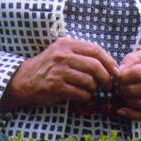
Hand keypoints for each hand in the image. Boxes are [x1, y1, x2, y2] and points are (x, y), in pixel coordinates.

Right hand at [1, 37, 119, 110]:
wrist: (24, 80)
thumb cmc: (49, 66)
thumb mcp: (62, 51)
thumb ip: (81, 53)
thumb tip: (109, 64)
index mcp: (66, 44)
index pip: (95, 50)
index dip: (109, 61)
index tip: (116, 71)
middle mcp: (62, 55)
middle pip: (94, 66)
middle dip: (106, 77)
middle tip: (108, 85)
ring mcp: (58, 71)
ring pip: (89, 81)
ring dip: (94, 88)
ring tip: (91, 89)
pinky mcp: (56, 87)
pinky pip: (80, 93)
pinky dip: (85, 96)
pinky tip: (81, 95)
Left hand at [113, 46, 140, 120]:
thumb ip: (134, 58)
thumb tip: (118, 70)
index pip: (135, 74)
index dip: (121, 76)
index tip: (114, 75)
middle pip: (135, 90)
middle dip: (121, 88)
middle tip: (116, 84)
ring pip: (140, 103)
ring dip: (125, 100)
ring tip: (121, 93)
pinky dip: (133, 115)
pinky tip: (122, 111)